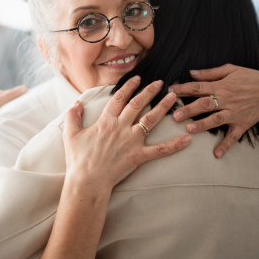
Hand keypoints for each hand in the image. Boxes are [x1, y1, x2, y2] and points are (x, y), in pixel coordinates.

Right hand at [63, 77, 190, 191]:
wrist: (87, 181)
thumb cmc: (78, 159)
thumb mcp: (70, 134)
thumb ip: (73, 116)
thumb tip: (76, 103)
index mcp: (106, 121)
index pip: (120, 98)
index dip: (129, 86)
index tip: (137, 78)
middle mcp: (121, 127)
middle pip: (138, 104)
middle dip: (150, 91)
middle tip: (160, 82)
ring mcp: (131, 141)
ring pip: (151, 120)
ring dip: (163, 107)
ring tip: (174, 97)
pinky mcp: (139, 156)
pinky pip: (160, 150)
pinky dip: (174, 145)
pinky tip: (187, 139)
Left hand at [168, 64, 258, 157]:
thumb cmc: (249, 77)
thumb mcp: (230, 70)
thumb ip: (210, 73)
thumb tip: (191, 73)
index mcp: (221, 86)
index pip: (198, 87)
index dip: (183, 89)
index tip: (169, 92)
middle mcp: (227, 100)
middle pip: (204, 105)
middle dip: (189, 110)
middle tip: (174, 115)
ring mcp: (235, 113)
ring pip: (216, 120)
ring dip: (203, 125)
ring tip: (189, 129)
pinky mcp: (243, 124)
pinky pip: (233, 136)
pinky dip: (226, 146)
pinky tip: (216, 154)